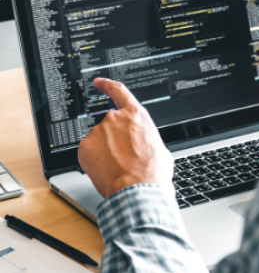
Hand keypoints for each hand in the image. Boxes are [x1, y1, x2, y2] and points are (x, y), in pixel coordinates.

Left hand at [78, 78, 173, 197]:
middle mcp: (115, 119)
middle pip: (110, 124)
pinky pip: (88, 151)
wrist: (139, 190)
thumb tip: (146, 145)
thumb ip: (147, 138)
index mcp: (136, 116)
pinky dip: (94, 160)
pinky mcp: (85, 147)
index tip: (98, 82)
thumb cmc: (152, 172)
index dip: (107, 85)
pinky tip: (106, 169)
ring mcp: (98, 132)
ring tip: (117, 167)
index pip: (118, 91)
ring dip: (104, 150)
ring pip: (98, 139)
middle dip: (113, 139)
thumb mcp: (160, 148)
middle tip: (122, 157)